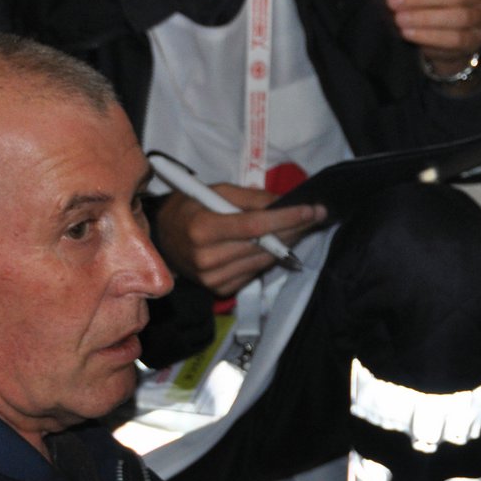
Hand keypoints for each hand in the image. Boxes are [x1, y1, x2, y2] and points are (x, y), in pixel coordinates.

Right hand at [152, 185, 325, 297]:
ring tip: (304, 226)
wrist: (162, 239)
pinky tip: (280, 244)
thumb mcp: (214, 191)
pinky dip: (269, 258)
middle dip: (295, 229)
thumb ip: (250, 197)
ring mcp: (213, 278)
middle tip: (317, 215)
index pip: (254, 226)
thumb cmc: (189, 208)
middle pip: (263, 245)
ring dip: (287, 244)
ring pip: (263, 261)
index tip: (312, 209)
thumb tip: (284, 202)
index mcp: (202, 229)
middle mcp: (206, 258)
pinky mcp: (219, 288)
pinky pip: (254, 272)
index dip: (286, 218)